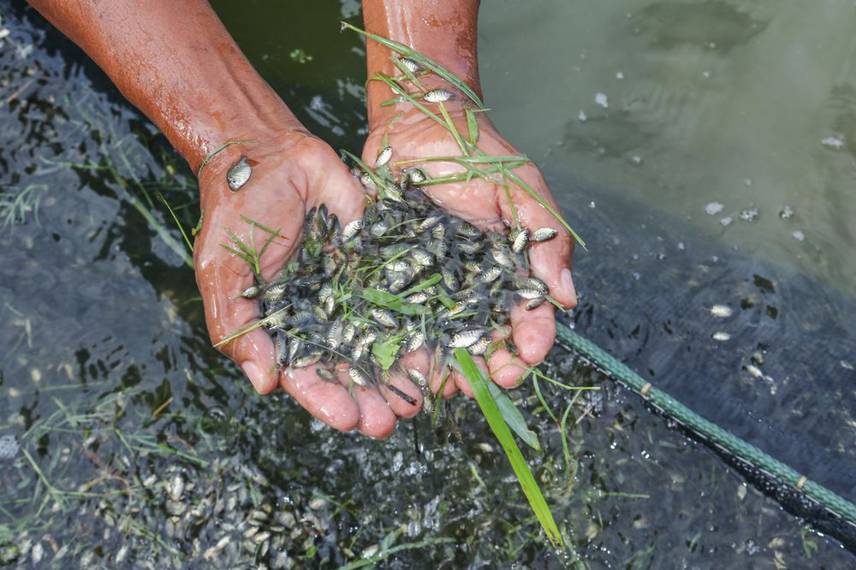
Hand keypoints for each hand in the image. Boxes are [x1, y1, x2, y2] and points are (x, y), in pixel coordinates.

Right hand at [193, 129, 422, 436]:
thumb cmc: (237, 216)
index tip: (347, 420)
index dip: (326, 401)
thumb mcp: (223, 272)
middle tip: (390, 422)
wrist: (268, 156)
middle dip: (370, 399)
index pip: (306, 376)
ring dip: (400, 373)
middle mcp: (324, 318)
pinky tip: (439, 347)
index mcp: (286, 328)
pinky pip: (405, 296)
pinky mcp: (381, 264)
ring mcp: (355, 292)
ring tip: (420, 399)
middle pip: (351, 369)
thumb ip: (239, 327)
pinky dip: (422, 323)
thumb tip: (264, 383)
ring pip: (384, 341)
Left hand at [362, 104, 576, 397]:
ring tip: (436, 390)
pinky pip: (395, 317)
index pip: (526, 318)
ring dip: (440, 369)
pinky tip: (395, 367)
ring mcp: (430, 285)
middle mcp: (472, 287)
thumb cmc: (478, 154)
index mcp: (508, 270)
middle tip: (478, 387)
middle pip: (482, 340)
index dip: (528, 344)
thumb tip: (567, 298)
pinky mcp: (392, 277)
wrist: (418, 123)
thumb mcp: (522, 190)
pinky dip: (396, 345)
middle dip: (483, 369)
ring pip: (438, 339)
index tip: (524, 360)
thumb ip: (545, 241)